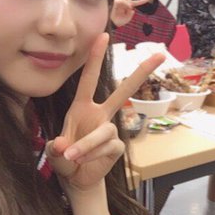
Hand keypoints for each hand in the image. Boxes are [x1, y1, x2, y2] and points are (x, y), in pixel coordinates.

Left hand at [46, 32, 164, 192]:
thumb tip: (64, 145)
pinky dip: (91, 155)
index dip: (95, 58)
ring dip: (87, 144)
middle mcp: (100, 114)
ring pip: (104, 131)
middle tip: (160, 55)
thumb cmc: (65, 157)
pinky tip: (82, 161)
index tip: (103, 36)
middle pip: (124, 91)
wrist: (76, 178)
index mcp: (82, 107)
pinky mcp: (117, 146)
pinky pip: (107, 147)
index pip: (89, 79)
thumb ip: (57, 147)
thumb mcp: (54, 150)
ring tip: (71, 156)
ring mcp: (111, 130)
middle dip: (141, 73)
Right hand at [110, 0, 148, 26]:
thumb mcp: (128, 17)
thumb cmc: (119, 21)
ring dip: (129, 4)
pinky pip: (123, 1)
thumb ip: (131, 12)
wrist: (112, 24)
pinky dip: (126, 5)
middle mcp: (121, 0)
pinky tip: (126, 8)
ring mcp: (118, 0)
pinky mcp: (115, 1)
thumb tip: (131, 8)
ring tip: (127, 9)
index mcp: (124, 2)